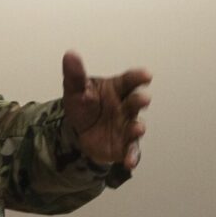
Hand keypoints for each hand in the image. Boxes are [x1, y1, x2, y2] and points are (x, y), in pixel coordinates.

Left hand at [61, 51, 151, 170]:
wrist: (79, 132)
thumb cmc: (84, 106)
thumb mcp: (75, 90)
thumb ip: (75, 75)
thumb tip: (70, 54)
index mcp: (116, 89)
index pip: (128, 81)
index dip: (137, 77)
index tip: (145, 75)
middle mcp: (125, 106)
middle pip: (135, 102)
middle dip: (139, 100)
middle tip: (142, 98)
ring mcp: (126, 126)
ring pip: (135, 126)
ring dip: (137, 127)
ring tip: (137, 128)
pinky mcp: (124, 144)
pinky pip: (130, 150)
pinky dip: (131, 155)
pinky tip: (129, 161)